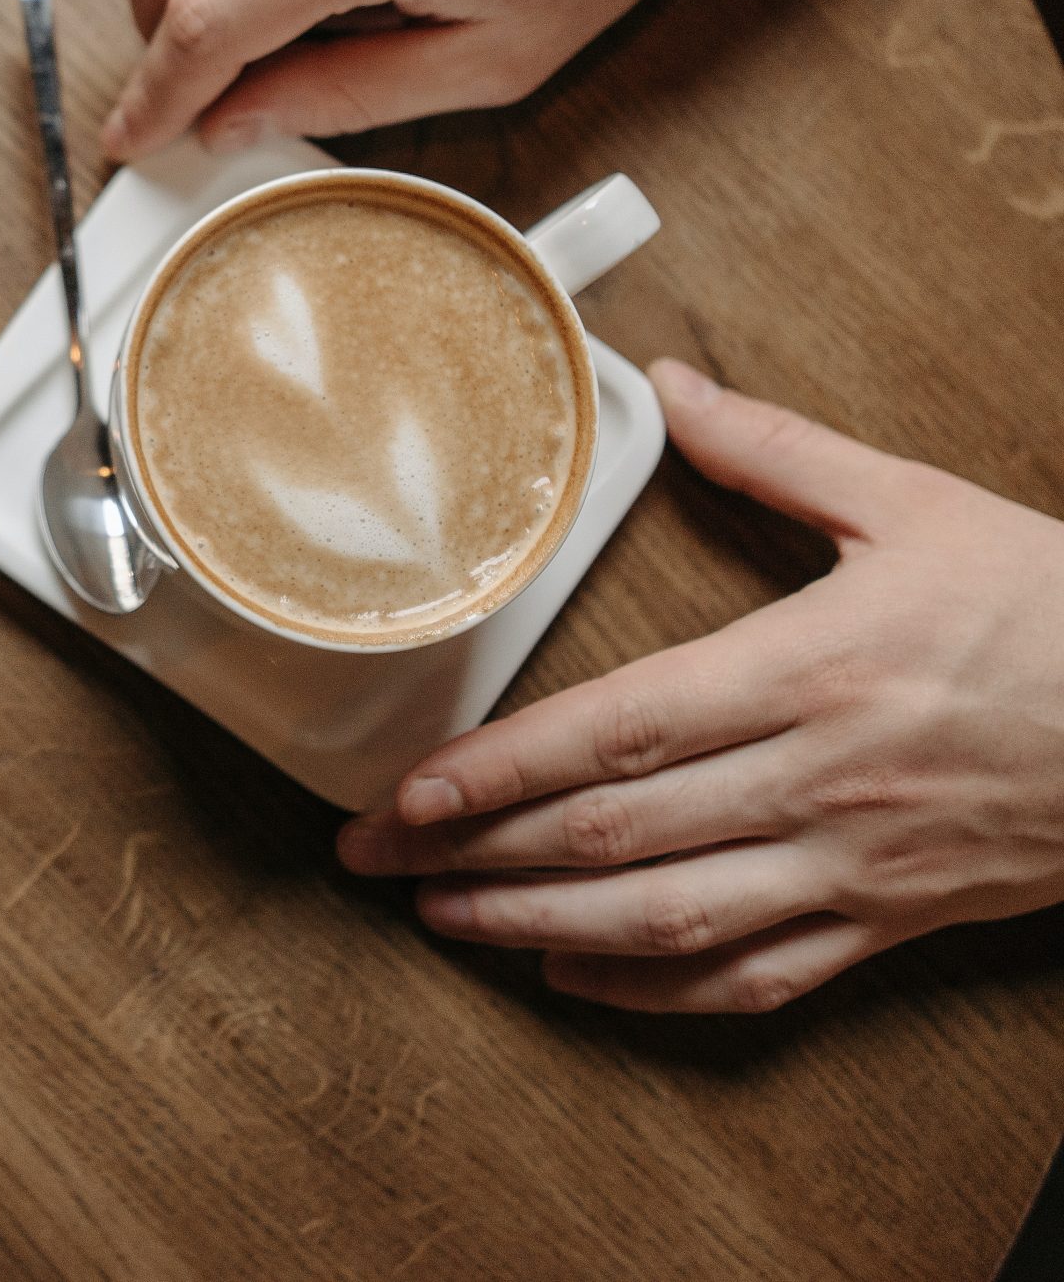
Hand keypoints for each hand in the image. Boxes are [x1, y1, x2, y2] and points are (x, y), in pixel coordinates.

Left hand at [338, 361, 1063, 1013]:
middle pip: (614, 834)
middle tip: (372, 857)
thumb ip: (779, 453)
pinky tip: (571, 975)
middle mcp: (816, 783)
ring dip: (536, 928)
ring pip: (666, 920)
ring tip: (440, 917)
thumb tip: (674, 380)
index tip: (410, 790)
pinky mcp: (889, 925)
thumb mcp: (919, 507)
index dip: (501, 769)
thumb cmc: (1053, 614)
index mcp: (810, 672)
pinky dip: (653, 989)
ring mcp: (851, 868)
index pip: (619, 731)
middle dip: (476, 851)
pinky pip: (755, 980)